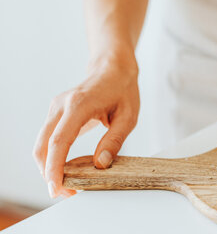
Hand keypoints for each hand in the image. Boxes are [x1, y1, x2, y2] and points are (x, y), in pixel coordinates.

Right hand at [33, 53, 138, 197]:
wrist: (113, 69)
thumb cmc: (122, 90)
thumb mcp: (129, 117)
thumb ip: (114, 140)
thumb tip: (100, 165)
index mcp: (79, 104)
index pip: (59, 140)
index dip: (54, 167)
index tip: (56, 187)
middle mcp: (61, 105)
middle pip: (43, 145)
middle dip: (48, 173)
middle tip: (64, 193)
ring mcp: (56, 108)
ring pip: (41, 144)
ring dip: (48, 166)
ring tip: (66, 184)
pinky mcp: (56, 113)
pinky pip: (47, 139)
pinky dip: (51, 156)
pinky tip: (65, 169)